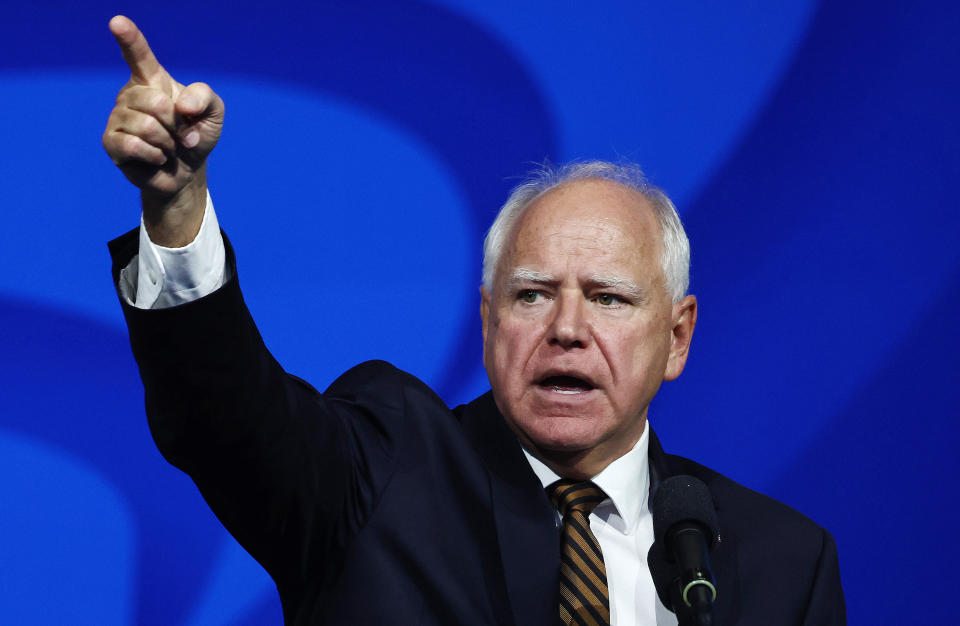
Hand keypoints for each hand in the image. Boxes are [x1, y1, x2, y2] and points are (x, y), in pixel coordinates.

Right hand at [102, 16, 223, 244]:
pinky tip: (157, 158)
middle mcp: (130, 94)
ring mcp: (117, 117)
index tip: (117, 21)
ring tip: (168, 147)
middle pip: (155, 103)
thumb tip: (182, 105)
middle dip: (177, 125)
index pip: (138, 54)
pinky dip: (156, 156)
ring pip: (146, 126)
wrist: (187, 170)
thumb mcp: (214, 113)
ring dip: (168, 143)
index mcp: (152, 80)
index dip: (129, 37)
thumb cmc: (196, 135)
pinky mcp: (111, 142)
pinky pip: (135, 146)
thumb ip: (205, 97)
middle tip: (179, 134)